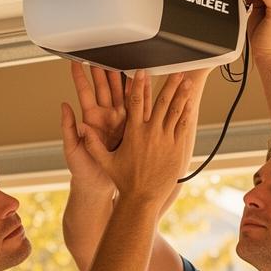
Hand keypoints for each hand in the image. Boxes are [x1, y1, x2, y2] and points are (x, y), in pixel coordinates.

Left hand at [62, 62, 132, 194]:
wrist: (98, 186)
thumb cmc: (82, 169)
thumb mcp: (72, 148)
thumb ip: (69, 127)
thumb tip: (64, 106)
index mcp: (90, 119)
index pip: (85, 92)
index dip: (81, 76)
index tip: (77, 60)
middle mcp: (105, 117)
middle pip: (104, 87)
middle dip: (104, 69)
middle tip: (103, 50)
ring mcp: (120, 121)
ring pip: (121, 93)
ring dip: (122, 77)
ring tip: (125, 59)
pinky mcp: (132, 128)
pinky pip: (137, 108)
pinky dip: (140, 94)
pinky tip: (143, 81)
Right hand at [80, 71, 193, 203]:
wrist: (143, 198)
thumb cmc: (124, 180)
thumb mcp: (104, 161)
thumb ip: (93, 143)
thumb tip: (81, 127)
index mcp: (133, 133)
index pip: (135, 103)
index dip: (138, 85)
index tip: (142, 72)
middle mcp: (150, 133)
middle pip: (160, 102)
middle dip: (168, 84)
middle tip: (176, 72)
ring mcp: (165, 140)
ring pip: (174, 111)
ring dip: (181, 95)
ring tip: (187, 82)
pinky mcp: (176, 149)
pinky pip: (182, 126)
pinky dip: (185, 113)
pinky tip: (189, 103)